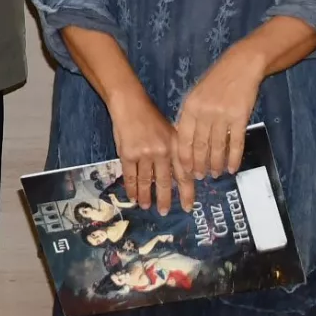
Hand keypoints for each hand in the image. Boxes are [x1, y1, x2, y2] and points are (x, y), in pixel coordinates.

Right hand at [106, 83, 185, 214]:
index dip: (187, 192)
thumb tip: (180, 176)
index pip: (184, 174)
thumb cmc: (150, 116)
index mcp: (175, 146)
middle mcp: (162, 152)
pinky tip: (132, 197)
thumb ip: (175, 152)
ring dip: (146, 196)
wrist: (129, 103)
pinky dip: (131, 188)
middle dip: (165, 199)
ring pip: (146, 181)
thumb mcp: (169, 132)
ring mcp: (144, 154)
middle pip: (165, 181)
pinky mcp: (128, 154)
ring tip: (146, 207)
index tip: (188, 207)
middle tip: (164, 212)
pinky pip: (130, 176)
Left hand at [174, 47, 263, 181]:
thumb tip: (183, 142)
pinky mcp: (240, 117)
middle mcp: (204, 112)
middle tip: (199, 177)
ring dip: (216, 163)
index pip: (183, 138)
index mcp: (190, 107)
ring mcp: (223, 115)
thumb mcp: (195, 95)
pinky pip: (236, 142)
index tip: (185, 171)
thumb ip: (189, 117)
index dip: (184, 158)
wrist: (240, 66)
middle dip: (199, 164)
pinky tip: (232, 167)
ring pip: (217, 146)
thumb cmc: (215, 82)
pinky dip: (234, 157)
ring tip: (215, 174)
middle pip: (200, 145)